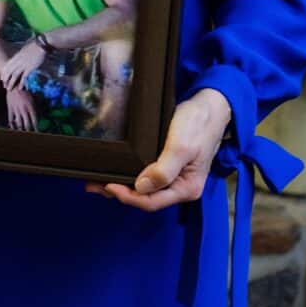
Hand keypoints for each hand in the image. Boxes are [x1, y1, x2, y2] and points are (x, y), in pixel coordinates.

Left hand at [0, 39, 45, 90]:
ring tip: (9, 89)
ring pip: (14, 75)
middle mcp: (18, 61)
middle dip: (5, 79)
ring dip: (11, 83)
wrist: (41, 45)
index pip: (7, 65)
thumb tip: (19, 57)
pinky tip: (19, 88)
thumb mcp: (24, 49)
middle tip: (4, 85)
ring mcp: (24, 64)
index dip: (4, 73)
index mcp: (16, 56)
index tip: (1, 78)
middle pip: (9, 71)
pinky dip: (21, 83)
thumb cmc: (34, 45)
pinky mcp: (30, 68)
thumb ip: (20, 54)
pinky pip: (24, 77)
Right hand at [6, 87, 38, 130]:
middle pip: (27, 125)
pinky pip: (10, 120)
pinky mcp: (10, 109)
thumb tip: (42, 114)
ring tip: (23, 134)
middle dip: (30, 132)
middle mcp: (24, 110)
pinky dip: (12, 125)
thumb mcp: (34, 98)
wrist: (14, 85)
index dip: (36, 128)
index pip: (34, 121)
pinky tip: (14, 128)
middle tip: (31, 136)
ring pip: (19, 124)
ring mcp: (16, 110)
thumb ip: (38, 106)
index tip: (38, 133)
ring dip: (21, 130)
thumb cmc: (26, 91)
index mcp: (31, 107)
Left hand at [85, 88, 230, 208]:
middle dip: (119, 193)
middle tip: (93, 184)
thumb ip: (164, 170)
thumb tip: (141, 187)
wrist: (212, 105)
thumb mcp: (181, 146)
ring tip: (98, 180)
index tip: (108, 184)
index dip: (127, 196)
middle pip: (146, 198)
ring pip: (145, 189)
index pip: (151, 202)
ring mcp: (176, 177)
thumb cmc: (198, 124)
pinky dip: (131, 175)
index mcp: (186, 188)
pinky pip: (148, 176)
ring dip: (123, 185)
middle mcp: (181, 187)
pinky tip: (119, 170)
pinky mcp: (170, 165)